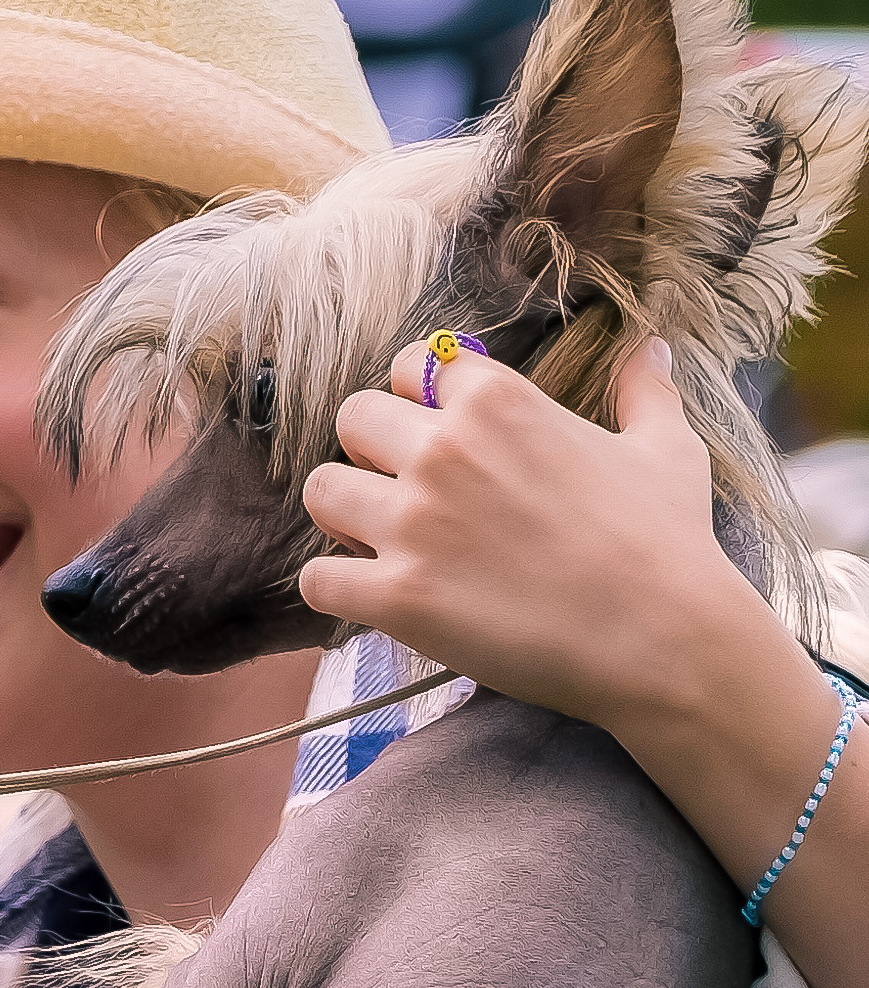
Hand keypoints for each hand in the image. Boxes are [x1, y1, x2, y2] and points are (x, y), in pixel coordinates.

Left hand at [298, 336, 733, 728]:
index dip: (419, 399)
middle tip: (405, 492)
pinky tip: (370, 596)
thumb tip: (650, 346)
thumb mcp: (667, 450)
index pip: (413, 365)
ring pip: (322, 491)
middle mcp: (443, 450)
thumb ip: (645, 392)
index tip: (437, 432)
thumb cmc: (669, 544)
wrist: (664, 640)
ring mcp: (414, 523)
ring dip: (344, 514)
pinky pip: (317, 579)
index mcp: (497, 401)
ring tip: (378, 542)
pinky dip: (334, 589)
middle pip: (353, 418)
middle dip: (372, 452)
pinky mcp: (398, 596)